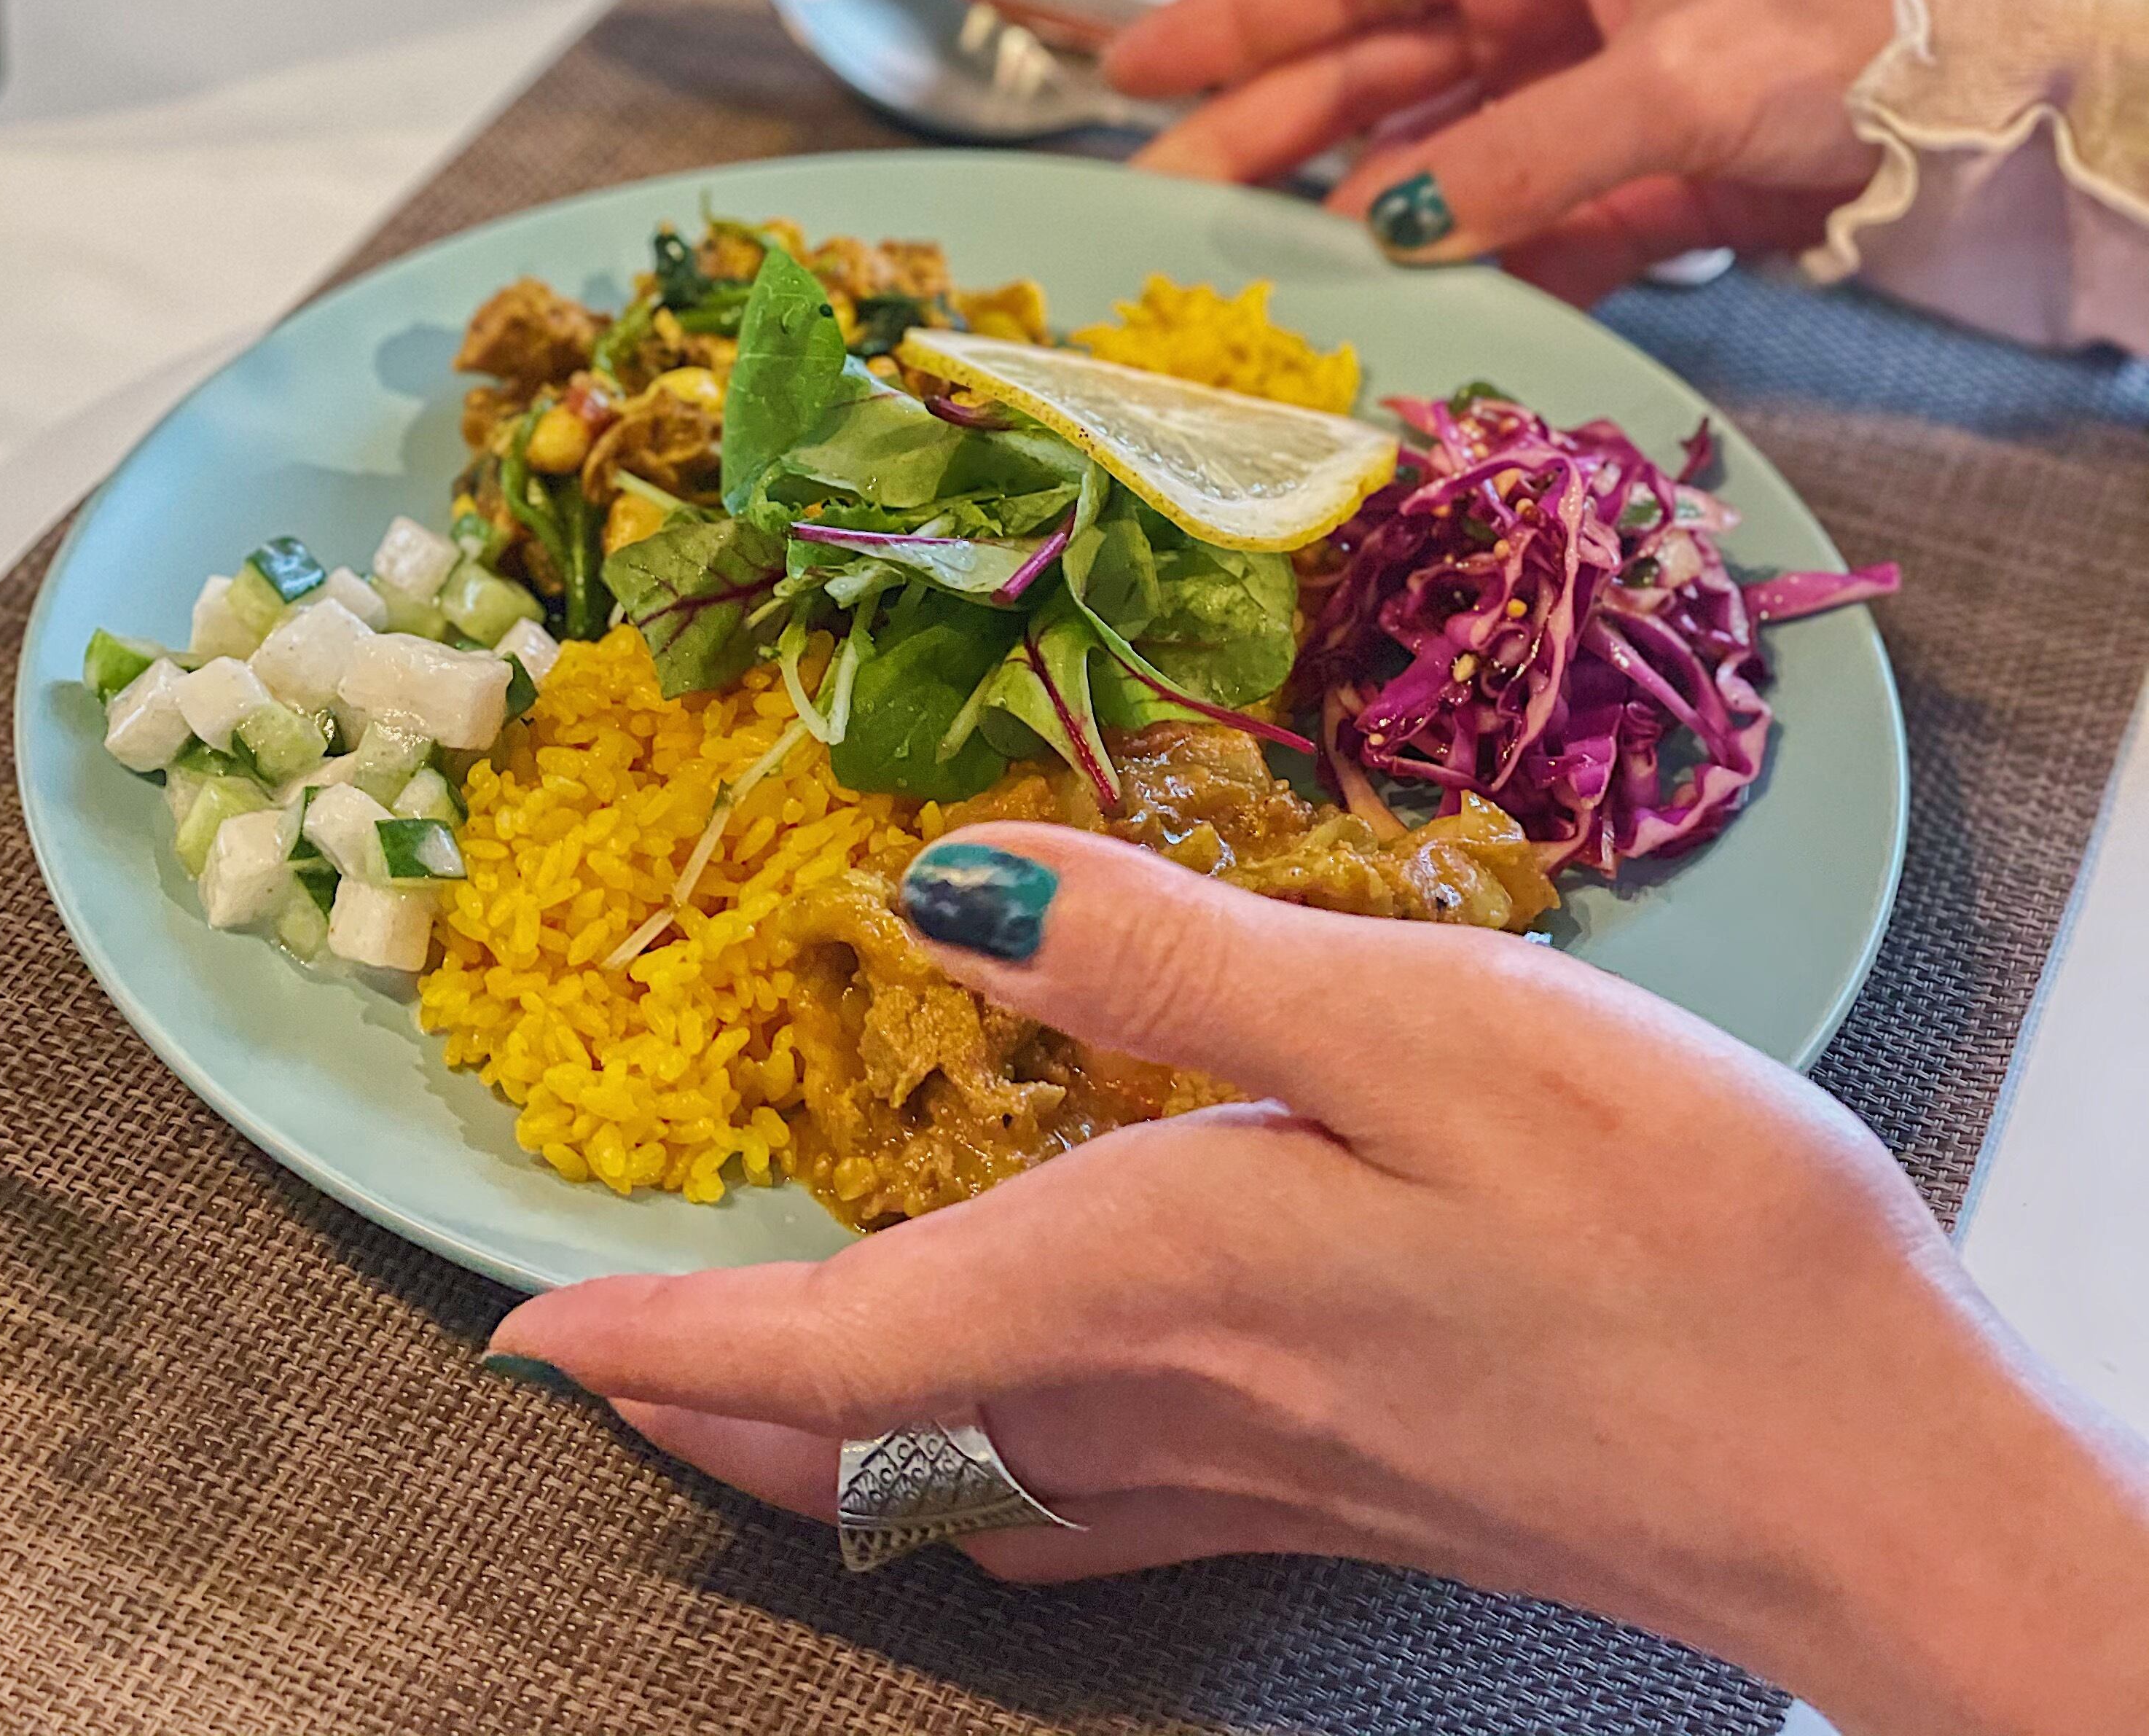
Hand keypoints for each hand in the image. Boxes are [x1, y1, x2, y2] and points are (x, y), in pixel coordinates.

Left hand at [491, 830, 2148, 1735]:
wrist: (1875, 1469)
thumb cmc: (1679, 1236)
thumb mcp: (1429, 1027)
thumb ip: (1175, 961)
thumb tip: (954, 893)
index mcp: (1168, 1279)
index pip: (845, 1346)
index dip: (666, 1348)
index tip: (523, 1343)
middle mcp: (1185, 1403)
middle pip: (878, 1449)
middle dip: (714, 1416)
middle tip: (603, 1365)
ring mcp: (1272, 1471)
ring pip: (970, 1490)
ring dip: (832, 1448)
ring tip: (759, 1385)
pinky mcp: (1356, 1488)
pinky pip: (1092, 1506)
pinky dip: (984, 1469)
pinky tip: (1018, 1436)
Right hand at [1105, 0, 1897, 302]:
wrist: (2023, 95)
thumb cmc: (1864, 21)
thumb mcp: (1680, 76)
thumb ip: (1522, 153)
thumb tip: (1385, 227)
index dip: (1233, 18)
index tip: (1132, 75)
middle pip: (1376, 74)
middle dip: (1269, 140)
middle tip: (1168, 215)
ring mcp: (1600, 93)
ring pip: (1443, 163)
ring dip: (1365, 224)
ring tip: (1271, 290)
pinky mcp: (1652, 182)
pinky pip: (1531, 229)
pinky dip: (1478, 274)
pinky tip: (1415, 320)